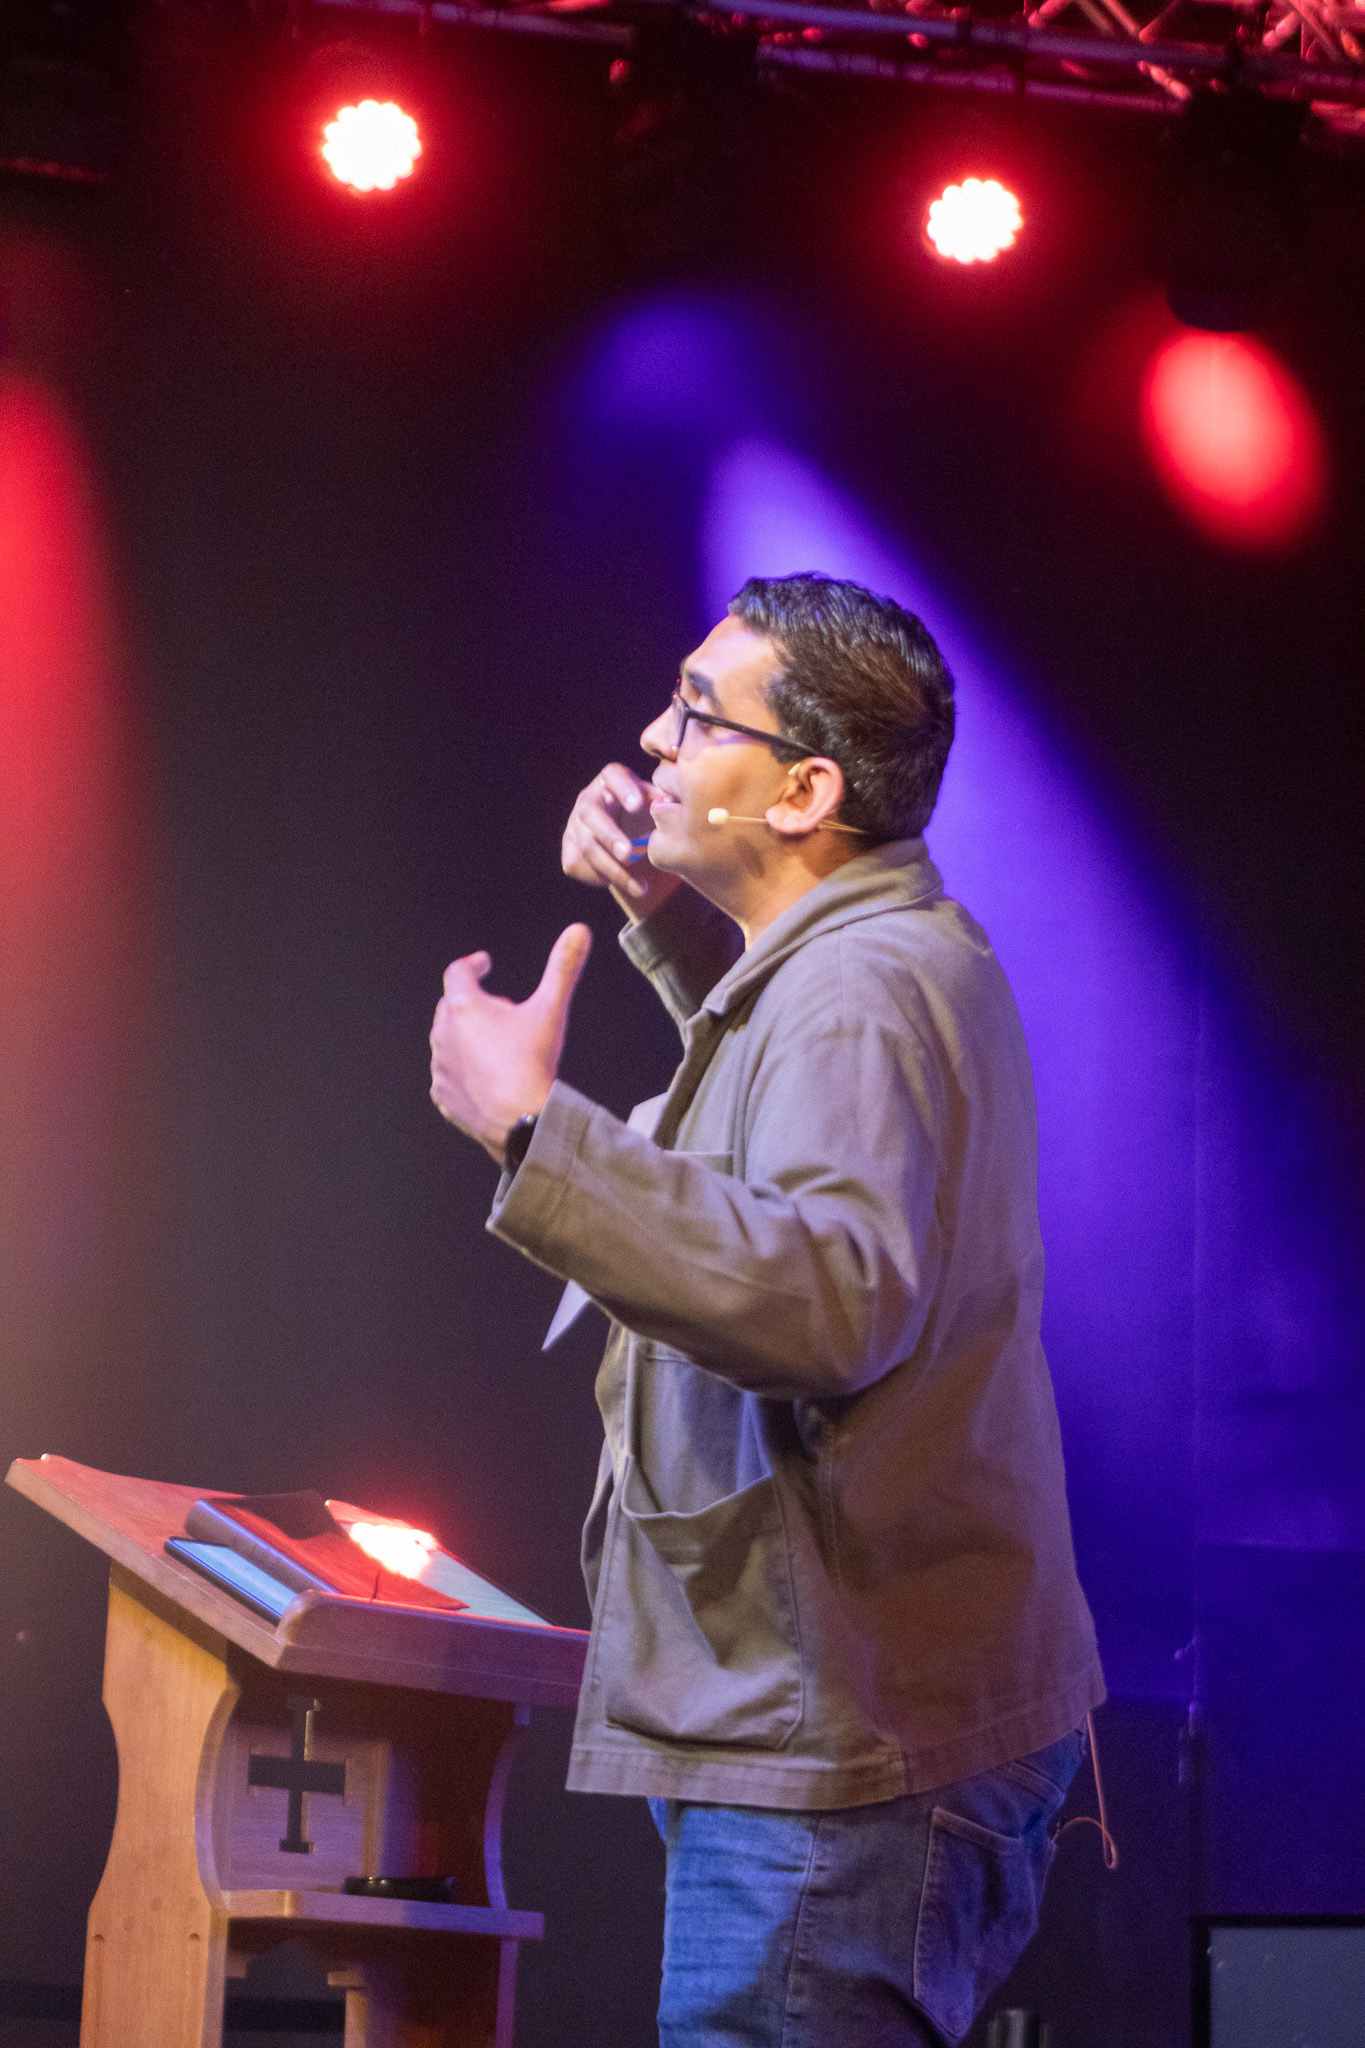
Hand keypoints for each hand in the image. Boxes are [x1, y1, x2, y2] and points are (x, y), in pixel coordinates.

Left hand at [430, 924, 592, 1162]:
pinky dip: (463, 1069)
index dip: (473, 964)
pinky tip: (486, 1076)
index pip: (458, 971)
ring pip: (448, 1041)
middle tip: (502, 1011)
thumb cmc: (533, 1063)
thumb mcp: (550, 1010)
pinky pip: (449, 1074)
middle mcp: (443, 1034)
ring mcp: (440, 1067)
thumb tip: (579, 930)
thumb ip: (563, 967)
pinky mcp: (443, 1095)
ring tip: (497, 1046)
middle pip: (451, 1006)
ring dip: (467, 1037)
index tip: (485, 964)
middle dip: (473, 1003)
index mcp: (464, 1007)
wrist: (522, 1121)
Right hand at [562, 763, 679, 919]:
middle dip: (609, 835)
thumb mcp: (656, 802)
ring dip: (613, 869)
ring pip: (586, 846)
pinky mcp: (570, 847)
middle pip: (590, 813)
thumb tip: (672, 802)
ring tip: (642, 888)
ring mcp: (575, 824)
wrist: (625, 831)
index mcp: (611, 780)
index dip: (624, 789)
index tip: (638, 805)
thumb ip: (664, 799)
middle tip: (628, 854)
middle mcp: (588, 799)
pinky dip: (601, 877)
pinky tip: (626, 884)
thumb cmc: (645, 813)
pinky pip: (577, 865)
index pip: (613, 776)